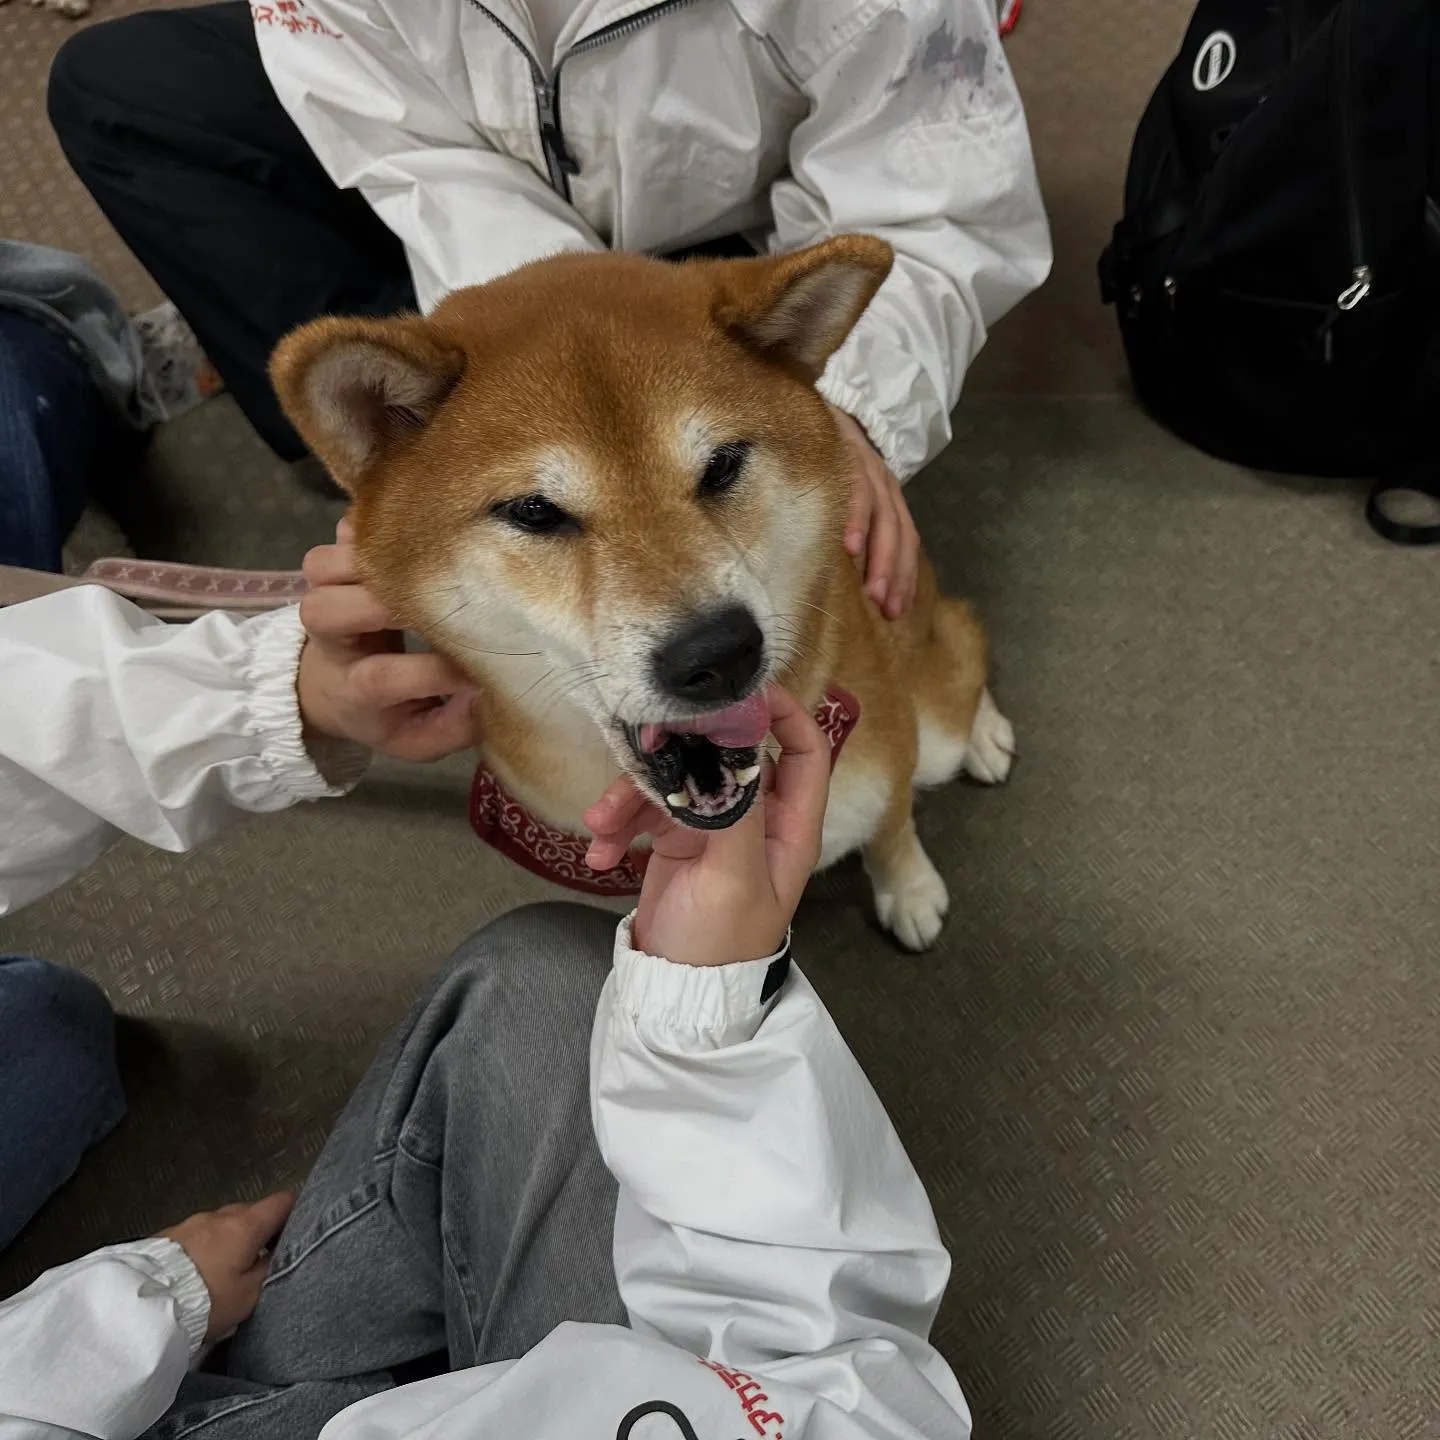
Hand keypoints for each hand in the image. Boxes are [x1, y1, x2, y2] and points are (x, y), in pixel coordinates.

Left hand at [160, 1191, 294, 1339]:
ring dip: (230, 1239)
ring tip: (226, 1268)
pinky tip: (200, 1270)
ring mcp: (191, 1222)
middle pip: (251, 1212)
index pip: (282, 1201)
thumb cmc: (206, 1299)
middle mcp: (220, 1215)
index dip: (295, 1212)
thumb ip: (270, 1269)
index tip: (297, 1231)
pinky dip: (206, 1246)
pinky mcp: (167, 1234)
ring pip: (222, 1223)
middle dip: (260, 1230)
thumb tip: (278, 1254)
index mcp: (246, 1225)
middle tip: (261, 1258)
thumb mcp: (249, 1294)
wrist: (144, 1306)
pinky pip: (198, 1234)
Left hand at [297, 517, 476, 761]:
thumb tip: (492, 690)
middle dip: (384, 602)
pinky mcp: (333, 566)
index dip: (433, 671)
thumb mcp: (421, 739)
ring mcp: (324, 596)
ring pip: (323, 566)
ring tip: (424, 561)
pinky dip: (372, 525)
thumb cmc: (388, 714)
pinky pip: (340, 532)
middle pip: (327, 613)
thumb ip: (457, 725)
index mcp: (354, 691)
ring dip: (371, 557)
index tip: (482, 669)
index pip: (382, 677)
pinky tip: (413, 527)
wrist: (333, 690)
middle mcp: (330, 642)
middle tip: (444, 601)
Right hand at [583, 686, 829, 965]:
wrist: (677, 995)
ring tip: (601, 823)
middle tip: (646, 739)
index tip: (742, 690)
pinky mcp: (675, 840)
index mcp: (789, 826)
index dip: (783, 713)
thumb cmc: (720, 946)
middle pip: (726, 755)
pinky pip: (645, 811)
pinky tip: (600, 853)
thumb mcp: (733, 878)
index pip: (804, 751)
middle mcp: (756, 819)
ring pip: (675, 779)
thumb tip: (734, 746)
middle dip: (681, 749)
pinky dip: (618, 825)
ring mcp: (714, 827)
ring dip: (632, 794)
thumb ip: (736, 812)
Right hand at [829, 404, 919, 619]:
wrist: (821, 401)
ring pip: (883, 518)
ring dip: (879, 557)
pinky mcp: (848, 455)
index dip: (904, 575)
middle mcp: (885, 484)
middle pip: (899, 534)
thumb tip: (850, 572)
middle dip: (894, 574)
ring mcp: (869, 469)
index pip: (906, 540)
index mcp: (888, 497)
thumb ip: (856, 523)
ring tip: (871, 591)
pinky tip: (849, 547)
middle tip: (887, 609)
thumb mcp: (849, 491)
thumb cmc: (828, 457)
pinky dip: (855, 521)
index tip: (898, 610)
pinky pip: (856, 491)